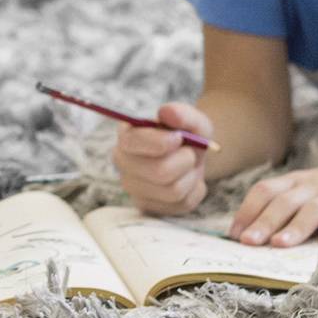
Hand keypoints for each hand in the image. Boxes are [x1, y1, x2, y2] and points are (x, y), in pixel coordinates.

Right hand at [113, 101, 214, 215]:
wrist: (190, 156)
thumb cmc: (185, 135)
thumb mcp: (190, 119)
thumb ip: (181, 113)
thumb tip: (167, 112)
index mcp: (127, 135)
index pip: (133, 143)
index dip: (160, 142)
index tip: (178, 137)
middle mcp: (123, 162)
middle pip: (158, 172)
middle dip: (185, 161)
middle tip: (190, 153)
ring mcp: (133, 187)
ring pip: (173, 191)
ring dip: (191, 176)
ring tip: (190, 166)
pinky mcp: (148, 206)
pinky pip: (181, 205)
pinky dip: (195, 191)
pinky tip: (188, 180)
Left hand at [229, 146, 317, 246]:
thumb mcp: (308, 188)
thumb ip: (283, 205)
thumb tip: (248, 233)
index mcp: (297, 182)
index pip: (265, 191)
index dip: (248, 211)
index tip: (232, 234)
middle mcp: (315, 186)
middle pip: (285, 202)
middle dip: (264, 222)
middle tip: (247, 242)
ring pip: (314, 209)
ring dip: (296, 227)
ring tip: (279, 244)